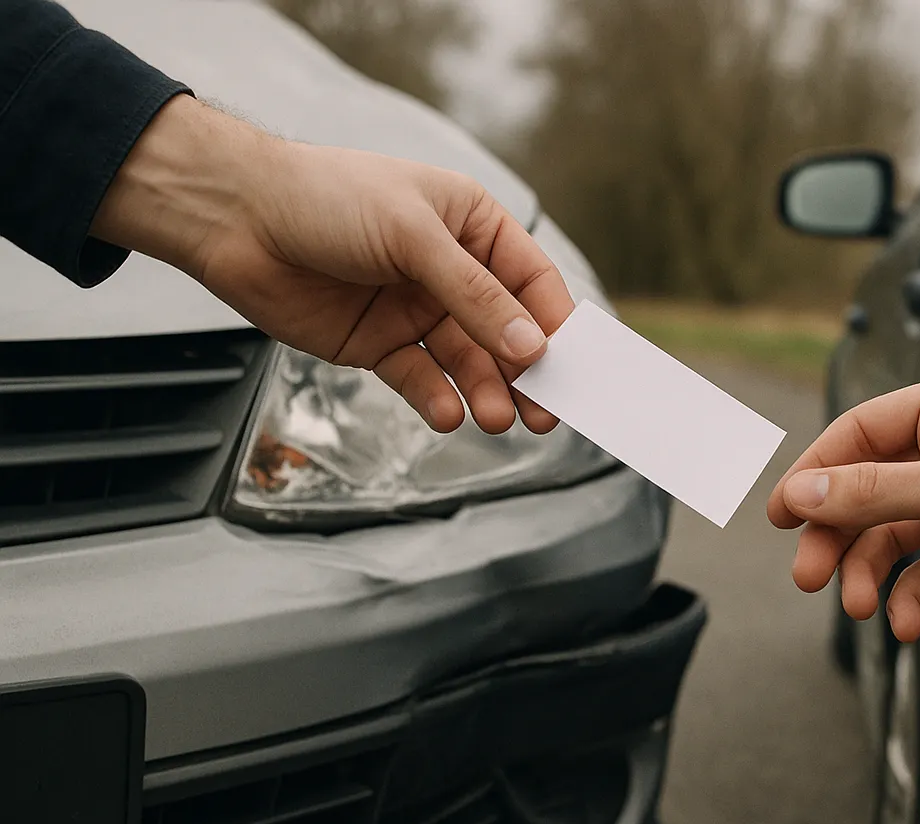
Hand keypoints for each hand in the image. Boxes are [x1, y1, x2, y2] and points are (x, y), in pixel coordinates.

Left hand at [92, 95, 568, 433]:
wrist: (234, 219)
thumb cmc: (324, 198)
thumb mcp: (412, 236)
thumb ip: (474, 296)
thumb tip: (531, 345)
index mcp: (471, 225)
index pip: (532, 280)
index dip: (554, 324)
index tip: (573, 365)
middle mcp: (450, 271)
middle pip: (507, 330)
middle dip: (528, 372)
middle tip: (545, 411)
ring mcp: (416, 309)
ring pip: (468, 361)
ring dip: (486, 390)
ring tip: (495, 418)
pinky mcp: (379, 344)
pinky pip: (421, 379)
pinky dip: (438, 399)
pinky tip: (450, 414)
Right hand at [767, 372, 919, 640]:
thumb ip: (877, 492)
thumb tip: (805, 491)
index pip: (856, 437)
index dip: (814, 475)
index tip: (781, 515)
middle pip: (864, 494)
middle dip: (835, 536)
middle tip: (810, 574)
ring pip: (890, 539)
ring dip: (868, 574)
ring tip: (860, 605)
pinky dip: (910, 599)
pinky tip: (906, 621)